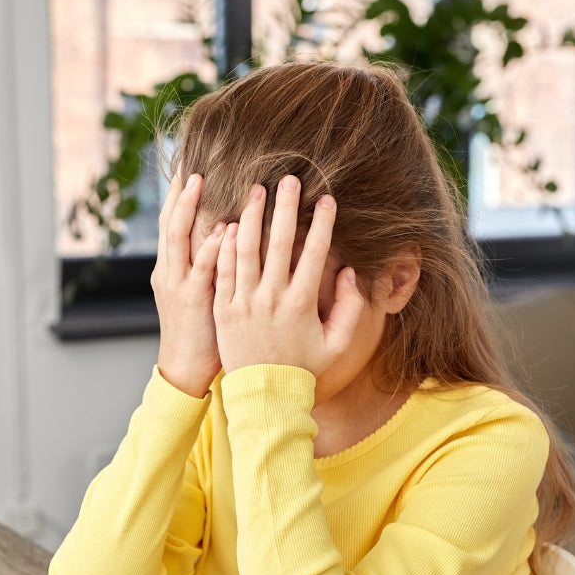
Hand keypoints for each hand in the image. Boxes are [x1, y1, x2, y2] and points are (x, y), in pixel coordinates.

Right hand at [151, 172, 225, 397]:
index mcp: (170, 266)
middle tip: (189, 158)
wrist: (185, 370)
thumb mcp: (199, 292)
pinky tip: (221, 228)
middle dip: (178, 189)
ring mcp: (177, 284)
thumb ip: (207, 262)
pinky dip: (209, 247)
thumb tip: (226, 230)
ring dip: (189, 207)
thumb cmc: (202, 332)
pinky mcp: (192, 301)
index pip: (172, 220)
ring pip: (177, 237)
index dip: (178, 191)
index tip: (189, 162)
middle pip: (169, 219)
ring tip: (198, 179)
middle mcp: (169, 270)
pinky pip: (200, 269)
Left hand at [213, 177, 364, 376]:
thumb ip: (350, 309)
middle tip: (290, 178)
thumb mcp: (337, 345)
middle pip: (279, 243)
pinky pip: (224, 271)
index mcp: (301, 304)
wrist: (264, 396)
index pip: (314, 253)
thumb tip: (348, 272)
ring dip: (252, 217)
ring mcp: (244, 303)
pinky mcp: (223, 310)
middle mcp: (271, 299)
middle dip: (285, 207)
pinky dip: (226, 246)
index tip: (327, 198)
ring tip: (255, 189)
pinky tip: (231, 223)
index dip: (322, 223)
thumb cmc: (304, 369)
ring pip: (246, 250)